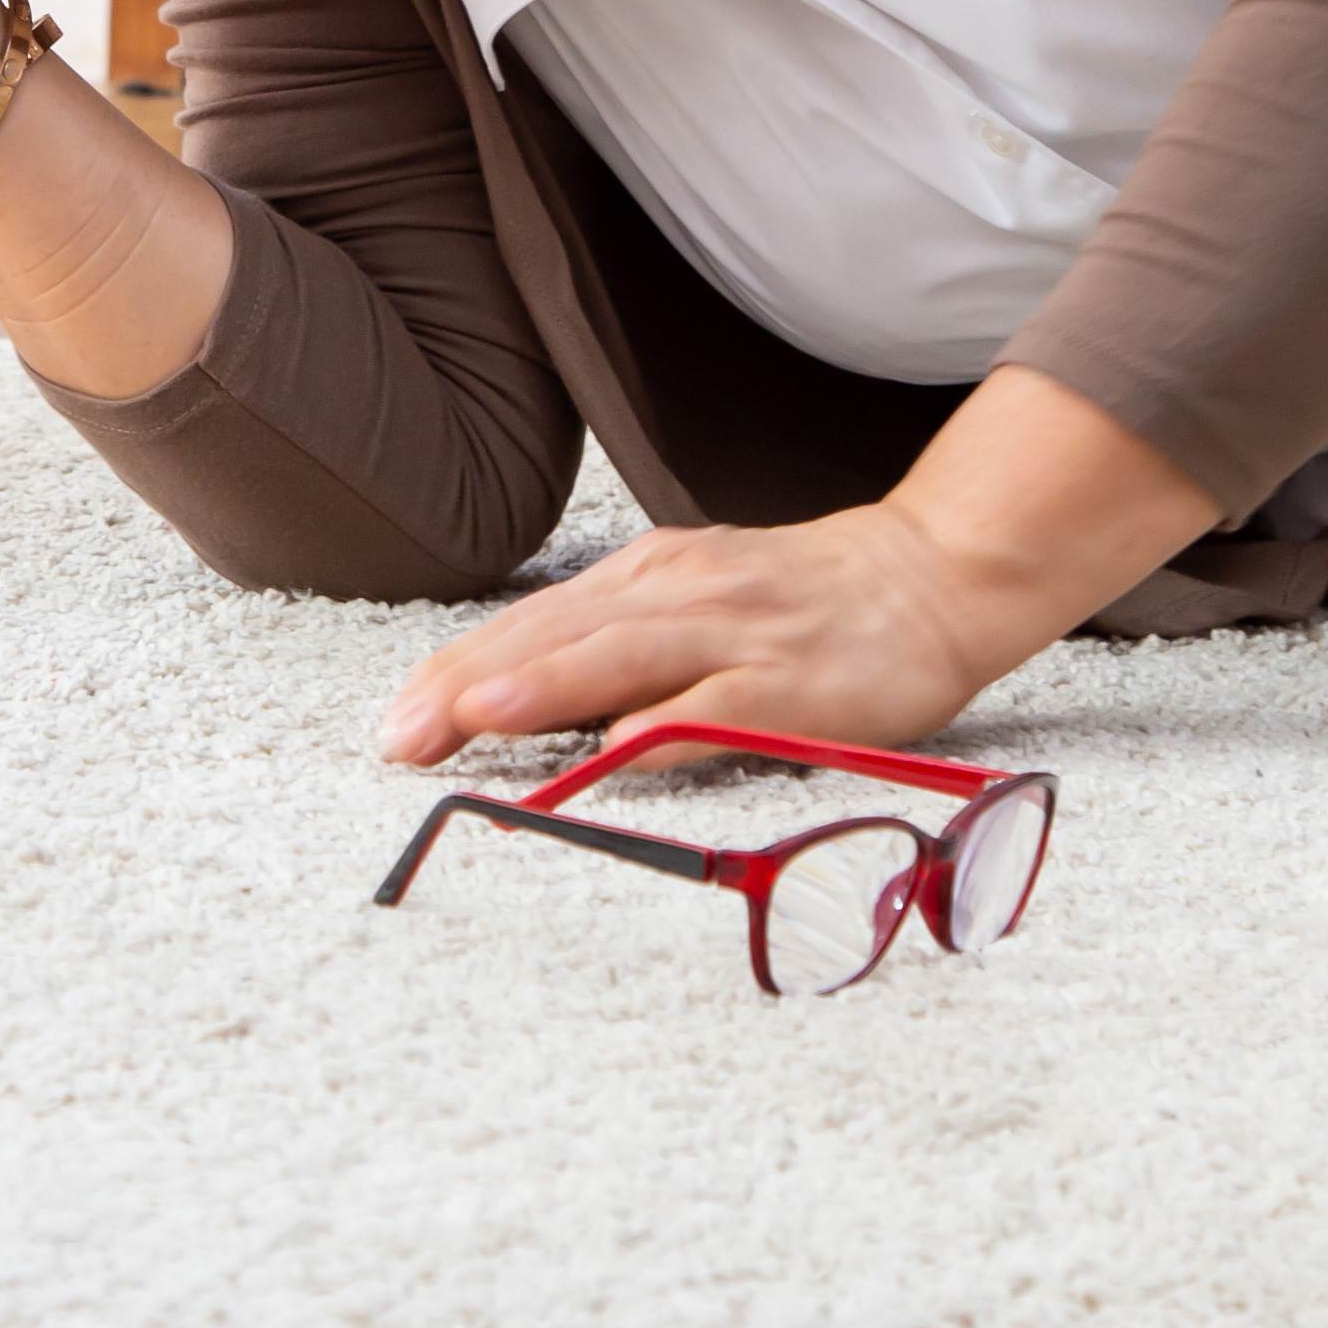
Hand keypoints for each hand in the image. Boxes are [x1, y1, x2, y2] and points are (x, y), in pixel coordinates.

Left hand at [372, 508, 1006, 765]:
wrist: (934, 572)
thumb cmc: (807, 601)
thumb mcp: (697, 598)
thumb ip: (618, 640)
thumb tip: (522, 693)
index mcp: (648, 577)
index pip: (531, 625)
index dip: (457, 671)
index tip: (393, 717)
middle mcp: (679, 592)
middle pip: (556, 637)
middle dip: (468, 686)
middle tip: (396, 737)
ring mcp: (735, 633)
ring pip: (621, 657)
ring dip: (544, 688)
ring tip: (473, 719)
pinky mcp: (792, 681)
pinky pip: (720, 704)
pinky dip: (665, 726)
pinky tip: (616, 755)